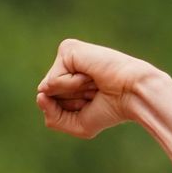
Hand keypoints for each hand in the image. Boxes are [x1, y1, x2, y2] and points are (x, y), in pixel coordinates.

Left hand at [35, 39, 165, 138]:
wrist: (132, 93)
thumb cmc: (111, 109)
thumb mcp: (76, 124)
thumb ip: (52, 116)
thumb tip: (39, 92)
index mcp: (69, 83)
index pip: (49, 105)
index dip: (70, 111)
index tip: (93, 102)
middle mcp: (66, 68)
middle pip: (46, 97)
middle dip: (69, 103)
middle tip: (94, 93)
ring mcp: (66, 57)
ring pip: (47, 89)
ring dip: (72, 94)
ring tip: (93, 83)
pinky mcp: (67, 49)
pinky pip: (53, 80)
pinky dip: (71, 84)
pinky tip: (89, 76)